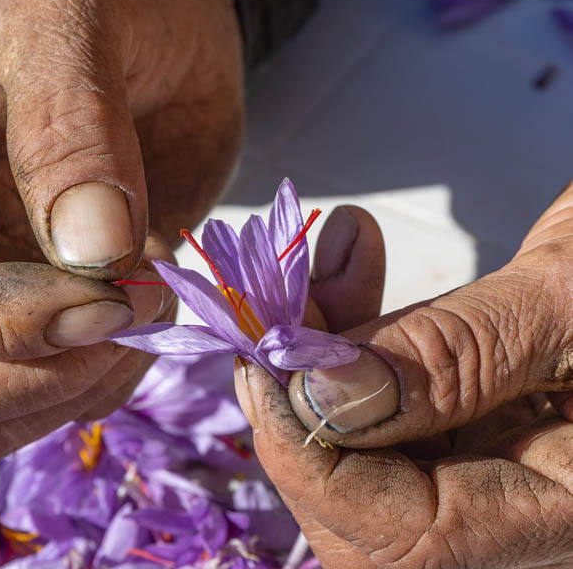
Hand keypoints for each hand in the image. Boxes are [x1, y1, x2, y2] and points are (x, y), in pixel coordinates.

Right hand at [0, 0, 243, 458]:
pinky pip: (34, 411)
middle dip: (24, 375)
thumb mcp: (82, 16)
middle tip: (128, 318)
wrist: (168, 38)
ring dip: (68, 392)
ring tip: (143, 309)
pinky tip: (139, 324)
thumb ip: (73, 123)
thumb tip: (86, 254)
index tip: (97, 304)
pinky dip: (95, 393)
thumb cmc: (112, 2)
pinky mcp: (20, 330)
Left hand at [237, 202, 572, 566]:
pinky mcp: (492, 421)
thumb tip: (314, 393)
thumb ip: (455, 355)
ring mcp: (512, 473)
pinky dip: (360, 338)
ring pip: (373, 452)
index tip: (263, 359)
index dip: (314, 457)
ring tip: (314, 265)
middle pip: (373, 513)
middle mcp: (538, 521)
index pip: (410, 544)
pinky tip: (349, 261)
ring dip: (322, 358)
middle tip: (274, 306)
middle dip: (305, 406)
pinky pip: (399, 404)